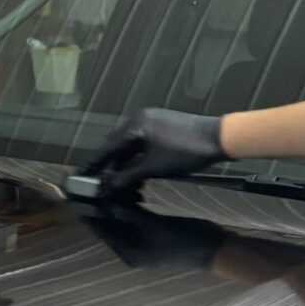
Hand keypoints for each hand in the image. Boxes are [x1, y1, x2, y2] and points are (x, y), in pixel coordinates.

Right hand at [82, 107, 222, 195]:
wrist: (219, 138)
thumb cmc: (187, 150)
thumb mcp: (155, 167)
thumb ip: (129, 175)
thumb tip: (109, 186)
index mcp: (136, 126)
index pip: (109, 147)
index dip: (97, 163)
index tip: (85, 174)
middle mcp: (141, 119)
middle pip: (118, 145)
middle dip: (112, 165)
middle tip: (105, 182)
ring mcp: (153, 121)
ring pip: (132, 145)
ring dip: (127, 163)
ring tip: (125, 184)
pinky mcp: (164, 126)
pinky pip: (144, 143)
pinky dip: (140, 158)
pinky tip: (141, 174)